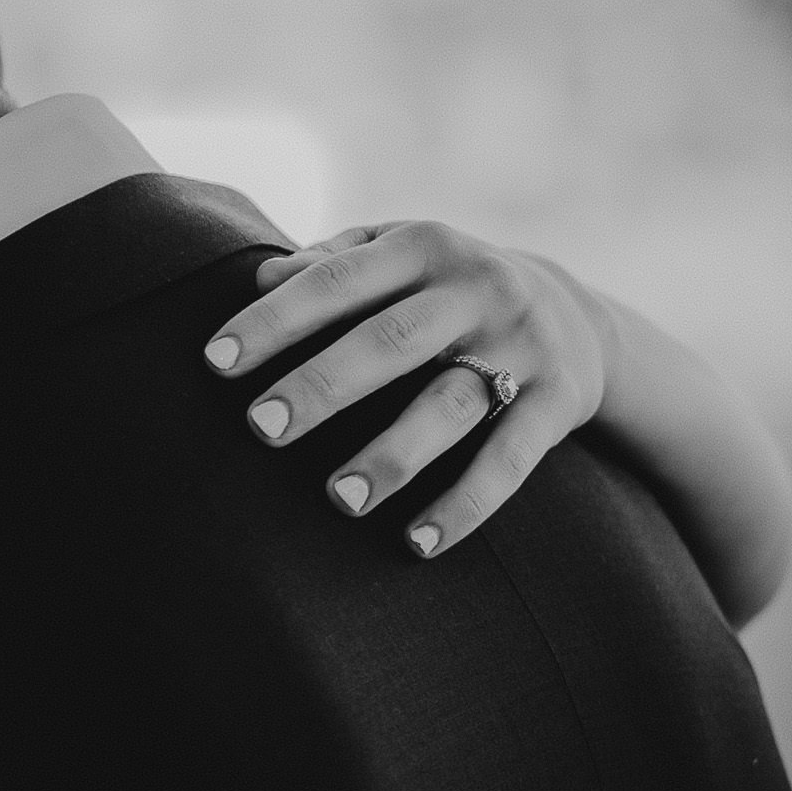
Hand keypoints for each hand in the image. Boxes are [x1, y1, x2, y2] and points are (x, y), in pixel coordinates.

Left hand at [202, 221, 618, 557]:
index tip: (215, 362)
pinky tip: (418, 544)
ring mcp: (521, 348)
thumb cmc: (444, 290)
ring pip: (450, 406)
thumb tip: (260, 280)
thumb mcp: (399, 255)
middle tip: (260, 428)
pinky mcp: (556, 403)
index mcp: (424, 246)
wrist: (576, 316)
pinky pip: (509, 462)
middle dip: (322, 386)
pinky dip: (465, 505)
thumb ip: (332, 264)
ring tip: (339, 498)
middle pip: (391, 341)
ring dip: (394, 455)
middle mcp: (476, 290)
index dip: (275, 321)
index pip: (337, 281)